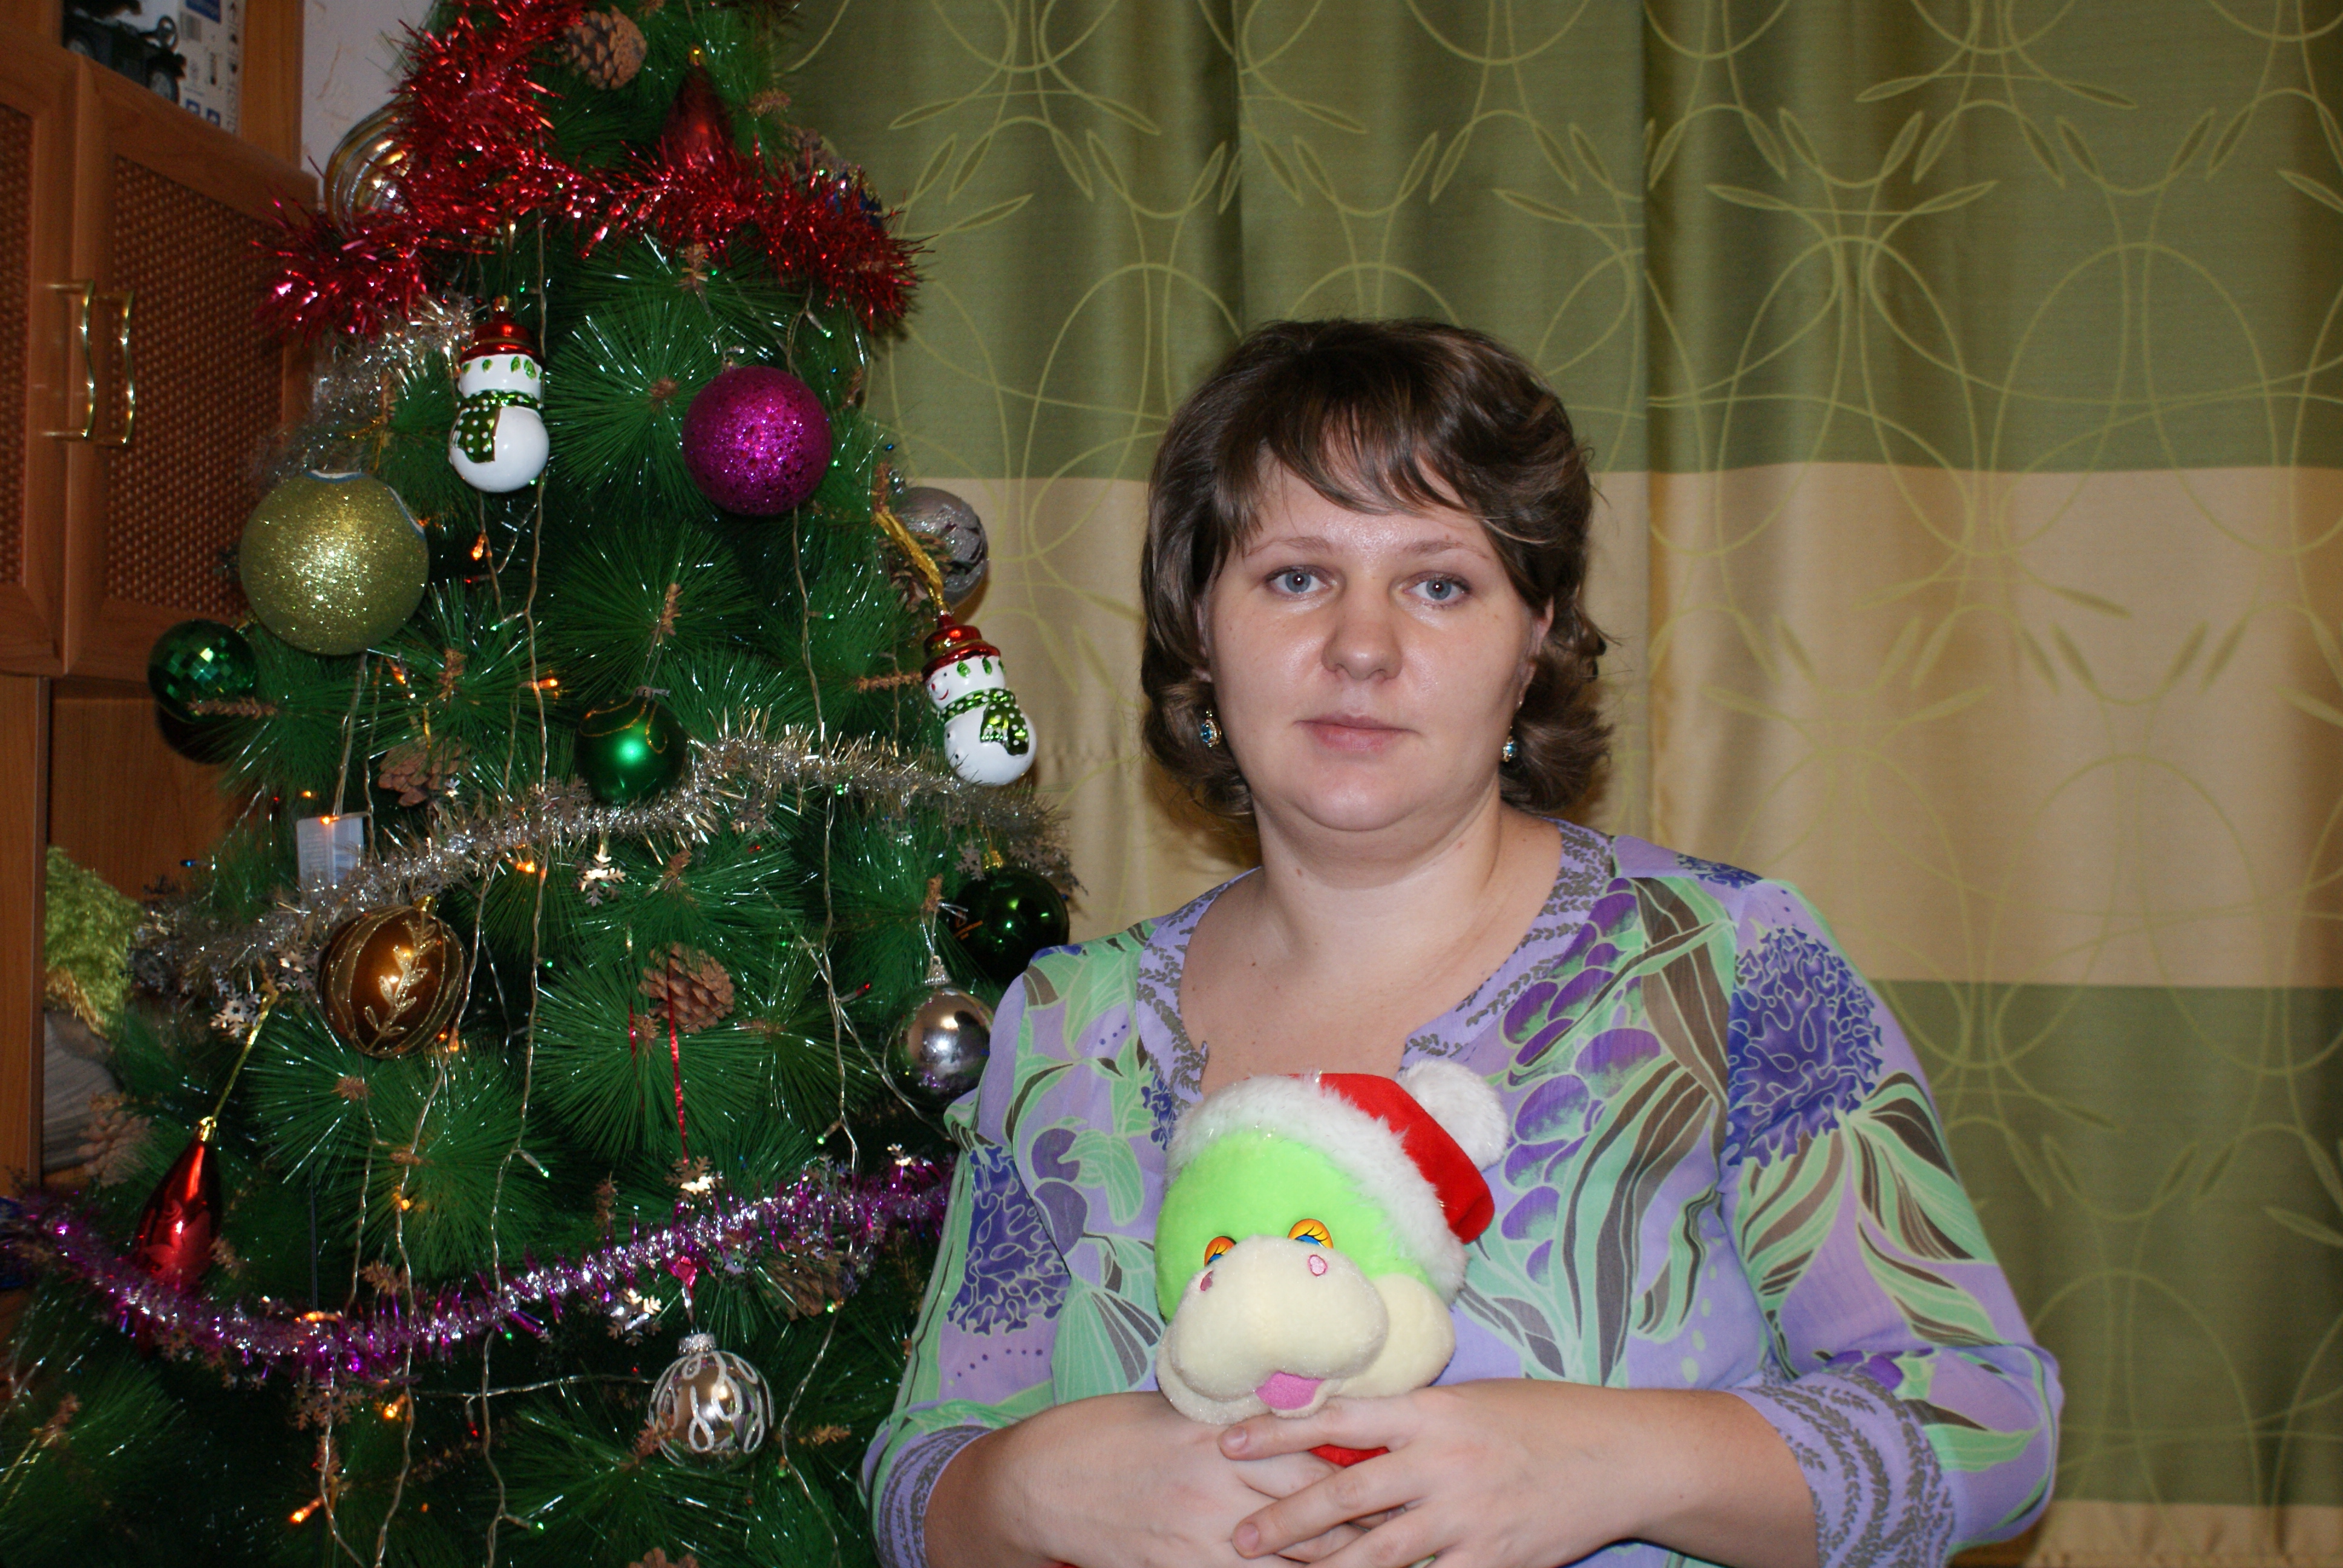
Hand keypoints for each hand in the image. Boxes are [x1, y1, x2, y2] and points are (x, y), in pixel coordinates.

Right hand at [926, 1392, 1363, 1567]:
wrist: (1043, 1481)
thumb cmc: (1112, 1437)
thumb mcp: (1178, 1414)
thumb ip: (1237, 1424)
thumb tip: (1298, 1426)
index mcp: (1224, 1432)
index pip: (1314, 1454)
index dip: (1363, 1475)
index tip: (1399, 1482)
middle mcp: (1220, 1480)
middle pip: (1315, 1513)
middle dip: (1365, 1529)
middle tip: (1409, 1536)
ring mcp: (1200, 1532)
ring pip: (1292, 1561)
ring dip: (1336, 1565)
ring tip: (1381, 1567)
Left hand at [1217, 1380, 1817, 1567]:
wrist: (1620, 1454)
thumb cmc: (1541, 1418)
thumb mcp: (1469, 1402)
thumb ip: (1410, 1420)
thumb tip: (1345, 1430)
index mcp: (1430, 1411)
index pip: (1337, 1415)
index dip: (1277, 1428)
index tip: (1227, 1440)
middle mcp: (1440, 1461)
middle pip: (1344, 1491)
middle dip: (1285, 1518)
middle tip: (1237, 1537)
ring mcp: (1466, 1515)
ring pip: (1377, 1552)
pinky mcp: (1493, 1559)